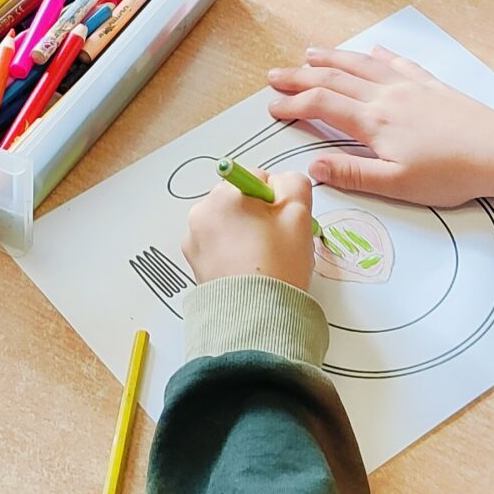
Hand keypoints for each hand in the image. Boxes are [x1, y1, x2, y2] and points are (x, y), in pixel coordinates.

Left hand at [185, 166, 317, 289]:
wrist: (256, 316)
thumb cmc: (277, 265)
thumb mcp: (299, 213)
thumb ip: (293, 183)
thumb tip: (282, 182)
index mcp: (225, 195)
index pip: (257, 177)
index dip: (276, 199)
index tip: (282, 221)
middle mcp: (202, 212)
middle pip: (239, 200)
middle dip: (257, 215)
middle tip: (275, 242)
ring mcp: (194, 238)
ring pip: (228, 223)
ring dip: (243, 233)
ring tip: (262, 260)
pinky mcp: (193, 261)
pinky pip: (216, 245)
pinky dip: (230, 252)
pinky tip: (247, 269)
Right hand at [266, 45, 493, 205]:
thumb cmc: (451, 173)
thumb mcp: (398, 184)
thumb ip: (353, 174)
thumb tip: (311, 166)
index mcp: (374, 122)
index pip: (322, 106)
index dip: (293, 104)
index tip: (273, 106)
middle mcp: (385, 96)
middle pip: (333, 79)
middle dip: (300, 76)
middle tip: (274, 76)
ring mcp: (408, 85)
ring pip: (360, 65)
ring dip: (331, 58)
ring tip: (309, 53)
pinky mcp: (429, 84)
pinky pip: (397, 62)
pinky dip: (378, 54)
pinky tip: (372, 49)